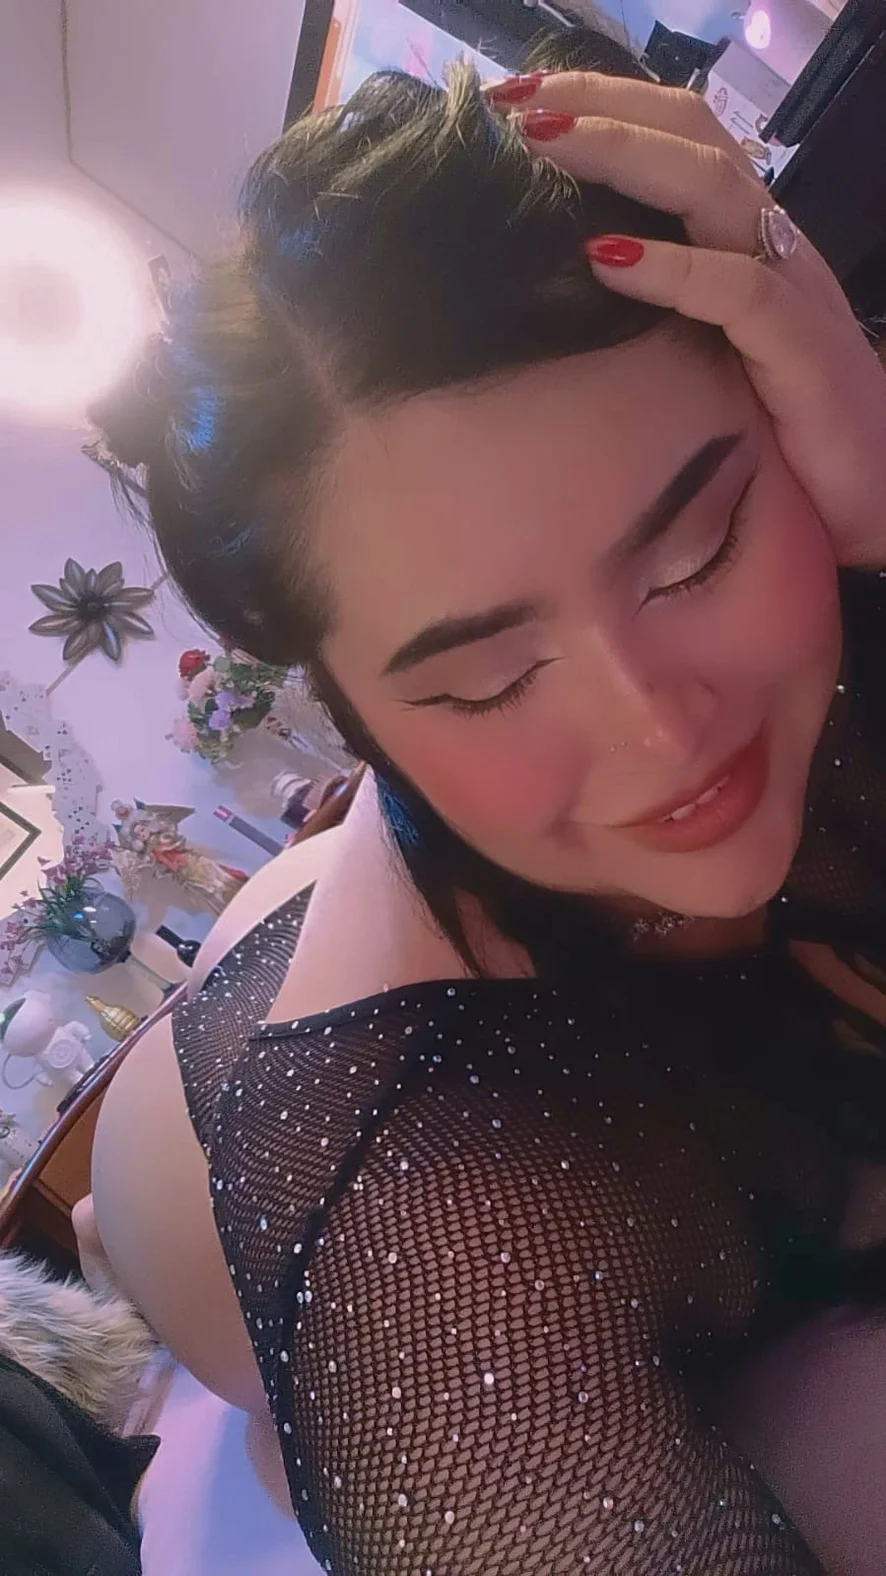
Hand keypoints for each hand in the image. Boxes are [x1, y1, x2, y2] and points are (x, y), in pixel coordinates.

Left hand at [489, 71, 885, 569]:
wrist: (871, 502)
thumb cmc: (782, 435)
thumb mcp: (708, 354)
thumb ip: (657, 311)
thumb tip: (564, 284)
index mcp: (748, 240)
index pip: (681, 135)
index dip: (604, 104)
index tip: (515, 102)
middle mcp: (773, 247)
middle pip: (693, 134)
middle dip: (600, 105)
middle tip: (514, 102)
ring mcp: (793, 292)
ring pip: (713, 187)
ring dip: (623, 155)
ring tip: (545, 145)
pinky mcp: (803, 352)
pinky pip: (739, 291)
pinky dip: (671, 268)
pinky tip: (604, 256)